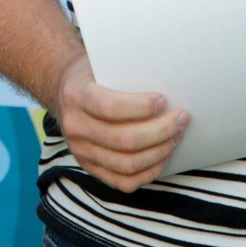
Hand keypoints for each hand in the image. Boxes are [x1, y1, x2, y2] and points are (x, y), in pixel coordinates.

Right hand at [53, 53, 186, 193]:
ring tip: (175, 136)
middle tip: (181, 118)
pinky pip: (124, 182)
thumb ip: (126, 74)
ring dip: (159, 152)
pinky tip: (162, 156)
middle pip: (124, 140)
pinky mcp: (89, 167)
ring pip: (127, 164)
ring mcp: (80, 151)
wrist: (64, 90)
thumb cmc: (93, 74)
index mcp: (75, 95)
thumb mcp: (101, 64)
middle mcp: (74, 126)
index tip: (163, 100)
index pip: (109, 107)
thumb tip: (169, 83)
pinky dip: (148, 172)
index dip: (140, 107)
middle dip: (160, 131)